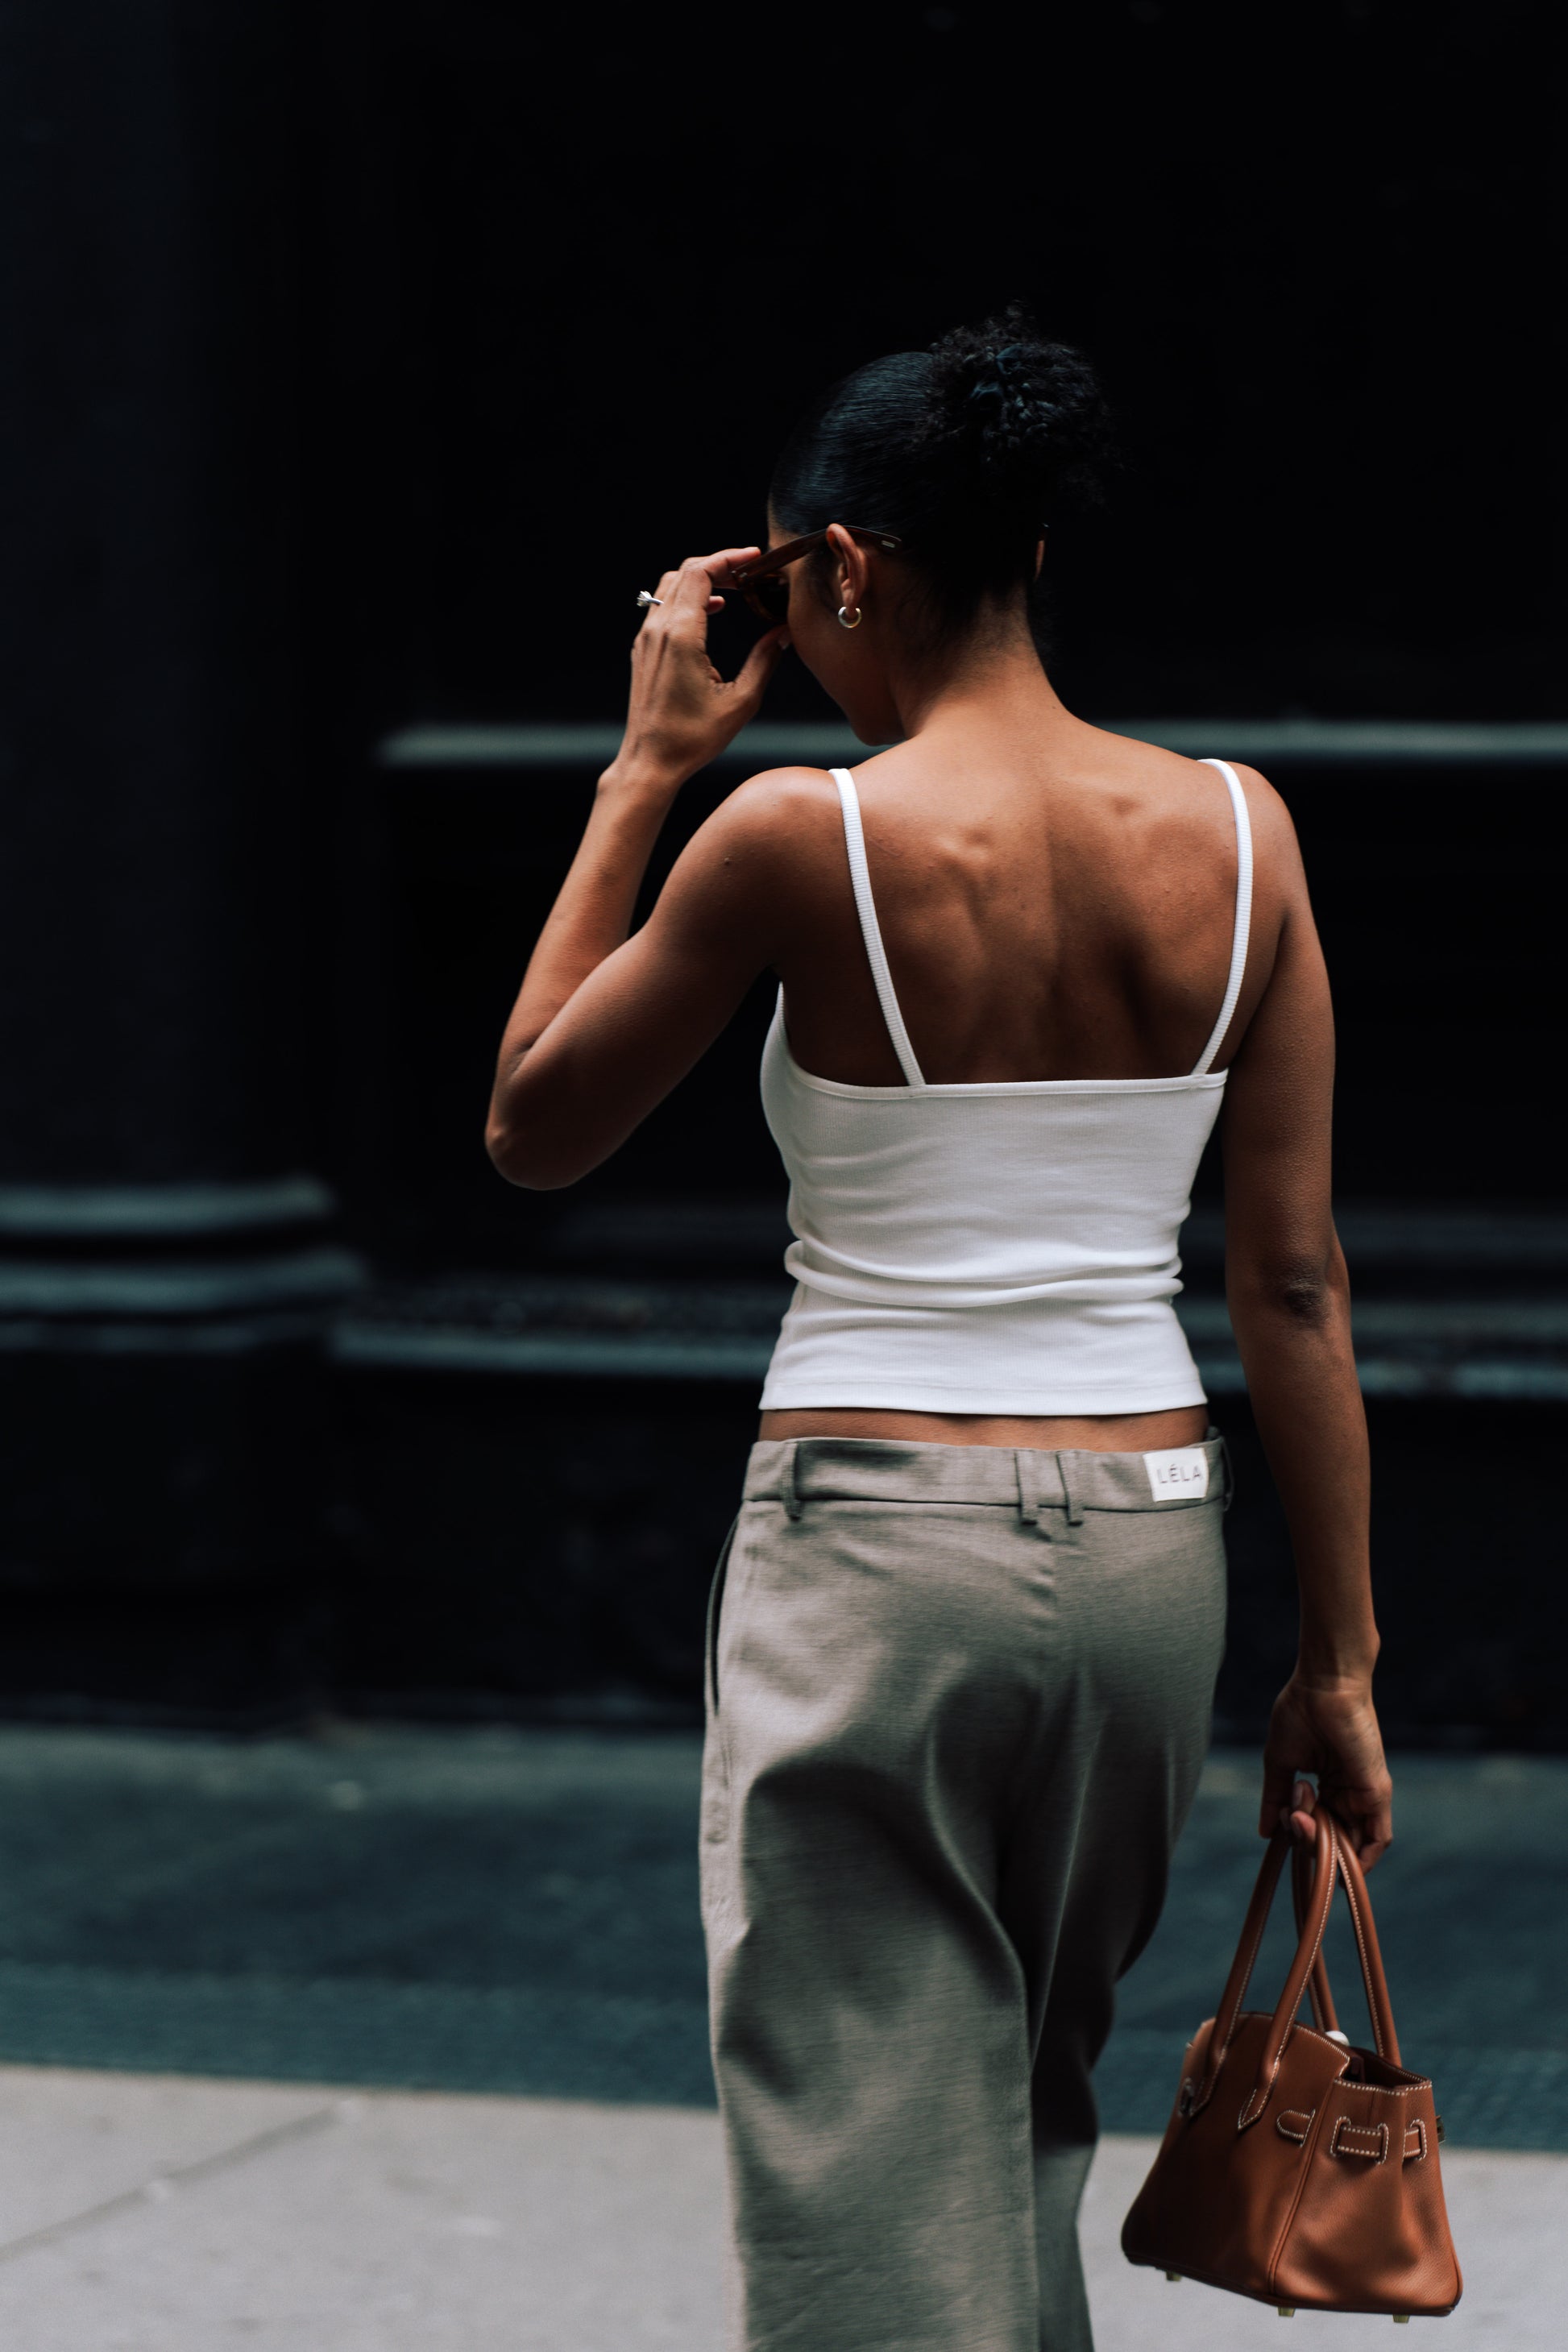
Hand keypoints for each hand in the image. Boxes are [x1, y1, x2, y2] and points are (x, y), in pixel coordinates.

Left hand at [614, 547, 789, 790]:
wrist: (650, 762)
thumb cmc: (691, 738)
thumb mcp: (740, 702)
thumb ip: (763, 661)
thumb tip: (784, 633)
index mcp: (681, 636)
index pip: (700, 572)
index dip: (729, 558)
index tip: (754, 557)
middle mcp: (658, 630)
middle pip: (685, 572)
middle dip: (718, 564)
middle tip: (749, 570)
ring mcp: (646, 639)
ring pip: (670, 587)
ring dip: (701, 579)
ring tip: (734, 588)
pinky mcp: (644, 651)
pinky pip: (663, 608)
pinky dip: (688, 598)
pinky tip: (712, 612)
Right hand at [1259, 1673, 1392, 1868]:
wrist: (1323, 1686)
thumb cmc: (1300, 1713)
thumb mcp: (1281, 1762)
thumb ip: (1275, 1797)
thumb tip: (1266, 1832)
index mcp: (1326, 1784)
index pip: (1315, 1826)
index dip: (1298, 1832)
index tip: (1283, 1818)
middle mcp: (1347, 1792)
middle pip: (1331, 1839)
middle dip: (1308, 1840)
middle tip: (1292, 1815)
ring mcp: (1363, 1794)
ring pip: (1350, 1843)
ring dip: (1325, 1848)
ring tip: (1303, 1820)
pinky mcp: (1376, 1792)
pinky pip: (1377, 1838)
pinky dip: (1363, 1859)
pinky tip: (1343, 1865)